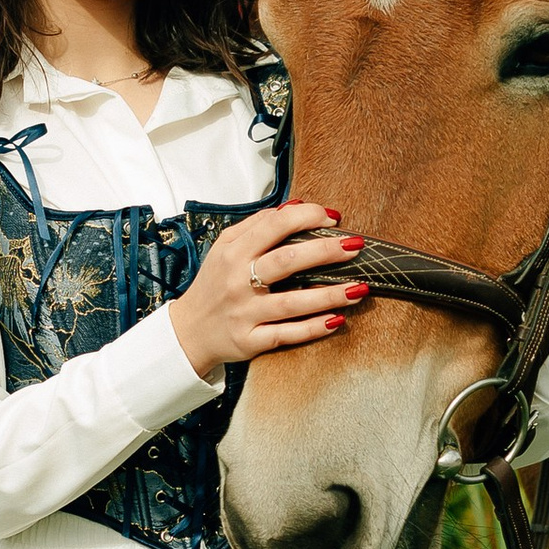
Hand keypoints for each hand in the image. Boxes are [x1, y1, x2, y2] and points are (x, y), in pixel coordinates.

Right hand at [171, 199, 366, 379]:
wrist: (188, 331)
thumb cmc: (214, 285)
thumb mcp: (225, 248)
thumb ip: (256, 225)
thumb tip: (294, 206)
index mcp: (233, 254)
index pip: (274, 226)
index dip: (306, 218)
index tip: (332, 217)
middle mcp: (238, 282)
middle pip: (286, 262)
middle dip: (324, 251)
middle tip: (355, 246)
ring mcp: (245, 314)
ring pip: (292, 303)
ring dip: (329, 295)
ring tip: (360, 287)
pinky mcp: (250, 341)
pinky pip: (287, 335)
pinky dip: (313, 328)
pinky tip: (338, 319)